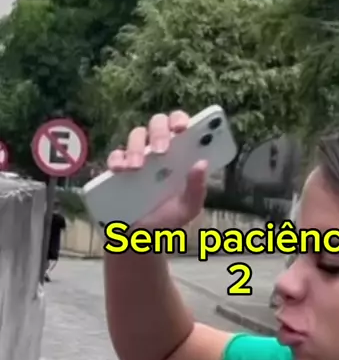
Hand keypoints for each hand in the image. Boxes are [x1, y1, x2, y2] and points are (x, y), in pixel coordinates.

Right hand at [107, 111, 207, 228]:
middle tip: (162, 150)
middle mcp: (158, 150)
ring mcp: (137, 157)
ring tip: (138, 167)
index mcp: (180, 154)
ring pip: (136, 136)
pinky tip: (120, 170)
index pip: (180, 126)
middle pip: (157, 125)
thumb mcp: (187, 207)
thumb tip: (202, 164)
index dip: (181, 120)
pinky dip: (116, 159)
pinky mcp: (118, 169)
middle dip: (159, 133)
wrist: (139, 239)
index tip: (182, 128)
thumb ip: (197, 188)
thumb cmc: (166, 219)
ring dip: (136, 147)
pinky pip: (115, 156)